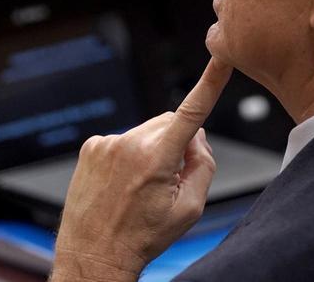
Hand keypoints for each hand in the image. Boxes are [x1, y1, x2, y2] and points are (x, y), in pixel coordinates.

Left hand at [50, 58, 233, 281]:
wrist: (94, 256)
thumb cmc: (142, 237)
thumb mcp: (189, 209)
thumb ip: (203, 166)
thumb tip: (197, 137)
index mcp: (156, 159)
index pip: (191, 112)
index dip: (210, 82)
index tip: (221, 58)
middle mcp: (129, 144)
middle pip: (170, 123)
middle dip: (177, 142)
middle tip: (171, 178)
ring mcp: (106, 143)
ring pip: (147, 131)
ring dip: (152, 150)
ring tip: (141, 187)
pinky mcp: (91, 147)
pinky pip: (124, 140)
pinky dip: (130, 155)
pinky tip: (123, 183)